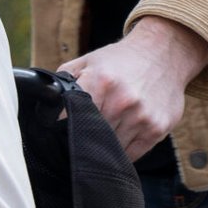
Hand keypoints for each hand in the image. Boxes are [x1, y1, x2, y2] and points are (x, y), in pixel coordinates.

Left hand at [63, 17, 207, 158]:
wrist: (163, 52)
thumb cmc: (120, 60)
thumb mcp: (86, 62)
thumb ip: (62, 83)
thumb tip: (44, 109)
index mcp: (100, 82)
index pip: (70, 120)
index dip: (62, 131)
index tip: (60, 136)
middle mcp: (122, 101)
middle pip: (91, 137)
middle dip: (83, 140)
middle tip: (80, 138)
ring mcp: (142, 117)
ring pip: (111, 150)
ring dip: (103, 147)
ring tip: (102, 135)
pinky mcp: (157, 129)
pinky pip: (131, 155)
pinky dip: (121, 154)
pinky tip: (119, 139)